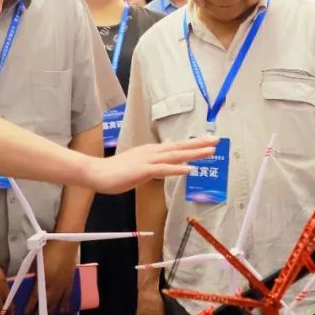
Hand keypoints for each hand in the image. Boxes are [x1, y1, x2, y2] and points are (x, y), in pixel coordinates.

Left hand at [25, 241, 77, 314]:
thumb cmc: (49, 248)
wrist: (66, 242)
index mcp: (44, 278)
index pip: (35, 296)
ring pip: (57, 302)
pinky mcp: (70, 281)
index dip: (30, 306)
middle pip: (46, 302)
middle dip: (39, 313)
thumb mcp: (37, 260)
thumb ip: (33, 272)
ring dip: (51, 312)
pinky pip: (67, 296)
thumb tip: (29, 281)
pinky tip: (63, 311)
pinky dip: (65, 304)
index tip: (25, 314)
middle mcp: (54, 284)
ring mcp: (63, 284)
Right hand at [90, 137, 217, 193]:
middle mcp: (153, 152)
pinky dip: (178, 169)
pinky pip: (164, 170)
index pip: (177, 146)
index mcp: (152, 151)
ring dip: (194, 153)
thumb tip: (166, 162)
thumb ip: (153, 163)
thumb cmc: (116, 172)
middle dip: (199, 144)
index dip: (194, 144)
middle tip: (217, 141)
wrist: (97, 173)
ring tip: (210, 151)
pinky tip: (190, 169)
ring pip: (175, 156)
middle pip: (180, 147)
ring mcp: (148, 160)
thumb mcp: (139, 165)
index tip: (208, 142)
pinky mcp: (143, 170)